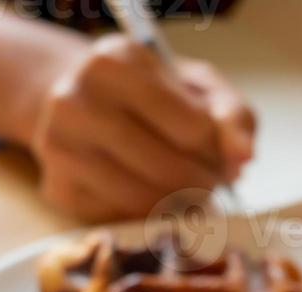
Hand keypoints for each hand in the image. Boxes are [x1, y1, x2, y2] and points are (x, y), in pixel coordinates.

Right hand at [31, 35, 256, 222]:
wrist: (78, 102)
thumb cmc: (146, 94)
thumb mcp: (195, 87)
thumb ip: (231, 114)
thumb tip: (243, 156)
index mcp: (114, 62)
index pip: (194, 128)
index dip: (217, 150)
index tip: (216, 152)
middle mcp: (75, 101)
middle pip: (170, 170)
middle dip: (203, 184)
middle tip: (207, 182)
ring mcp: (60, 148)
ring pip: (144, 202)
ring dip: (179, 207)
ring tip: (185, 193)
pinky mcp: (59, 190)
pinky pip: (121, 220)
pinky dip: (146, 218)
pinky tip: (149, 197)